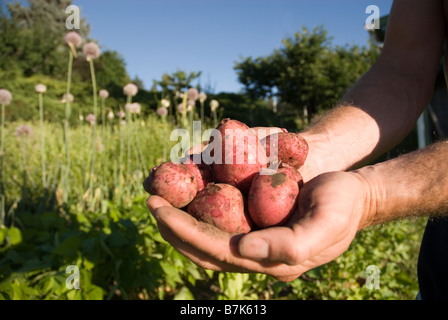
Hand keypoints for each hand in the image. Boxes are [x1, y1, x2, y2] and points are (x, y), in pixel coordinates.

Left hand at [146, 170, 371, 281]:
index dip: (184, 232)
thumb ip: (289, 246)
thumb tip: (242, 251)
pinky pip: (219, 215)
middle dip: (172, 225)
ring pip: (206, 232)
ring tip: (157, 194)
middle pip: (202, 245)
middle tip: (149, 201)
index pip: (215, 252)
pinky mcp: (254, 218)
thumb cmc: (342, 205)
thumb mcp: (325, 224)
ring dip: (179, 215)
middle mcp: (255, 252)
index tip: (159, 210)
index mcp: (269, 261)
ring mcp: (253, 235)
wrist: (355, 193)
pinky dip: (199, 203)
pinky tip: (185, 186)